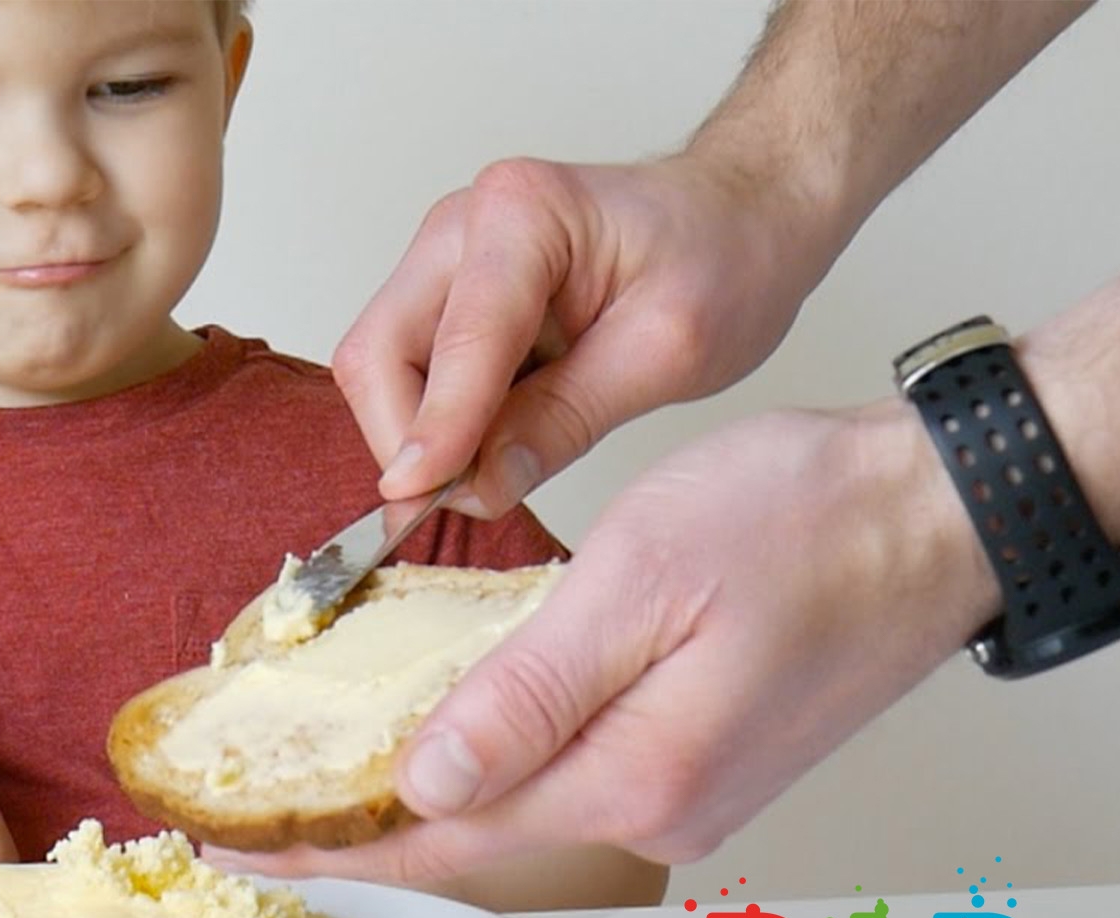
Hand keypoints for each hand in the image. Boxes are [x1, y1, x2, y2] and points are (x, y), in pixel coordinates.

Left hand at [211, 402, 1000, 881]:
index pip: (443, 834)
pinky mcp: (703, 759)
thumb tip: (428, 779)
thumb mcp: (639, 585)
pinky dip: (497, 761)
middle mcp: (661, 807)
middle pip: (475, 835)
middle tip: (264, 807)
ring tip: (333, 774)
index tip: (240, 839)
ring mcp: (688, 790)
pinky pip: (571, 775)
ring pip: (522, 805)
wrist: (940, 515)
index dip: (333, 841)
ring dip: (425, 791)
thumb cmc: (807, 522)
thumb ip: (527, 693)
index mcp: (635, 774)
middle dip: (363, 825)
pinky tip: (453, 733)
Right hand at [332, 153, 831, 515]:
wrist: (739, 220)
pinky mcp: (446, 298)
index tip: (422, 500)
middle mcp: (461, 227)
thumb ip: (566, 419)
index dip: (436, 430)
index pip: (455, 341)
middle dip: (407, 440)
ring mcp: (444, 261)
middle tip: (463, 503)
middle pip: (380, 352)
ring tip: (490, 476)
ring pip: (381, 370)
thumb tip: (477, 488)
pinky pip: (408, 375)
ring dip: (418, 437)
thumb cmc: (721, 260)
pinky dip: (437, 426)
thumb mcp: (668, 353)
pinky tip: (491, 450)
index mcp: (522, 213)